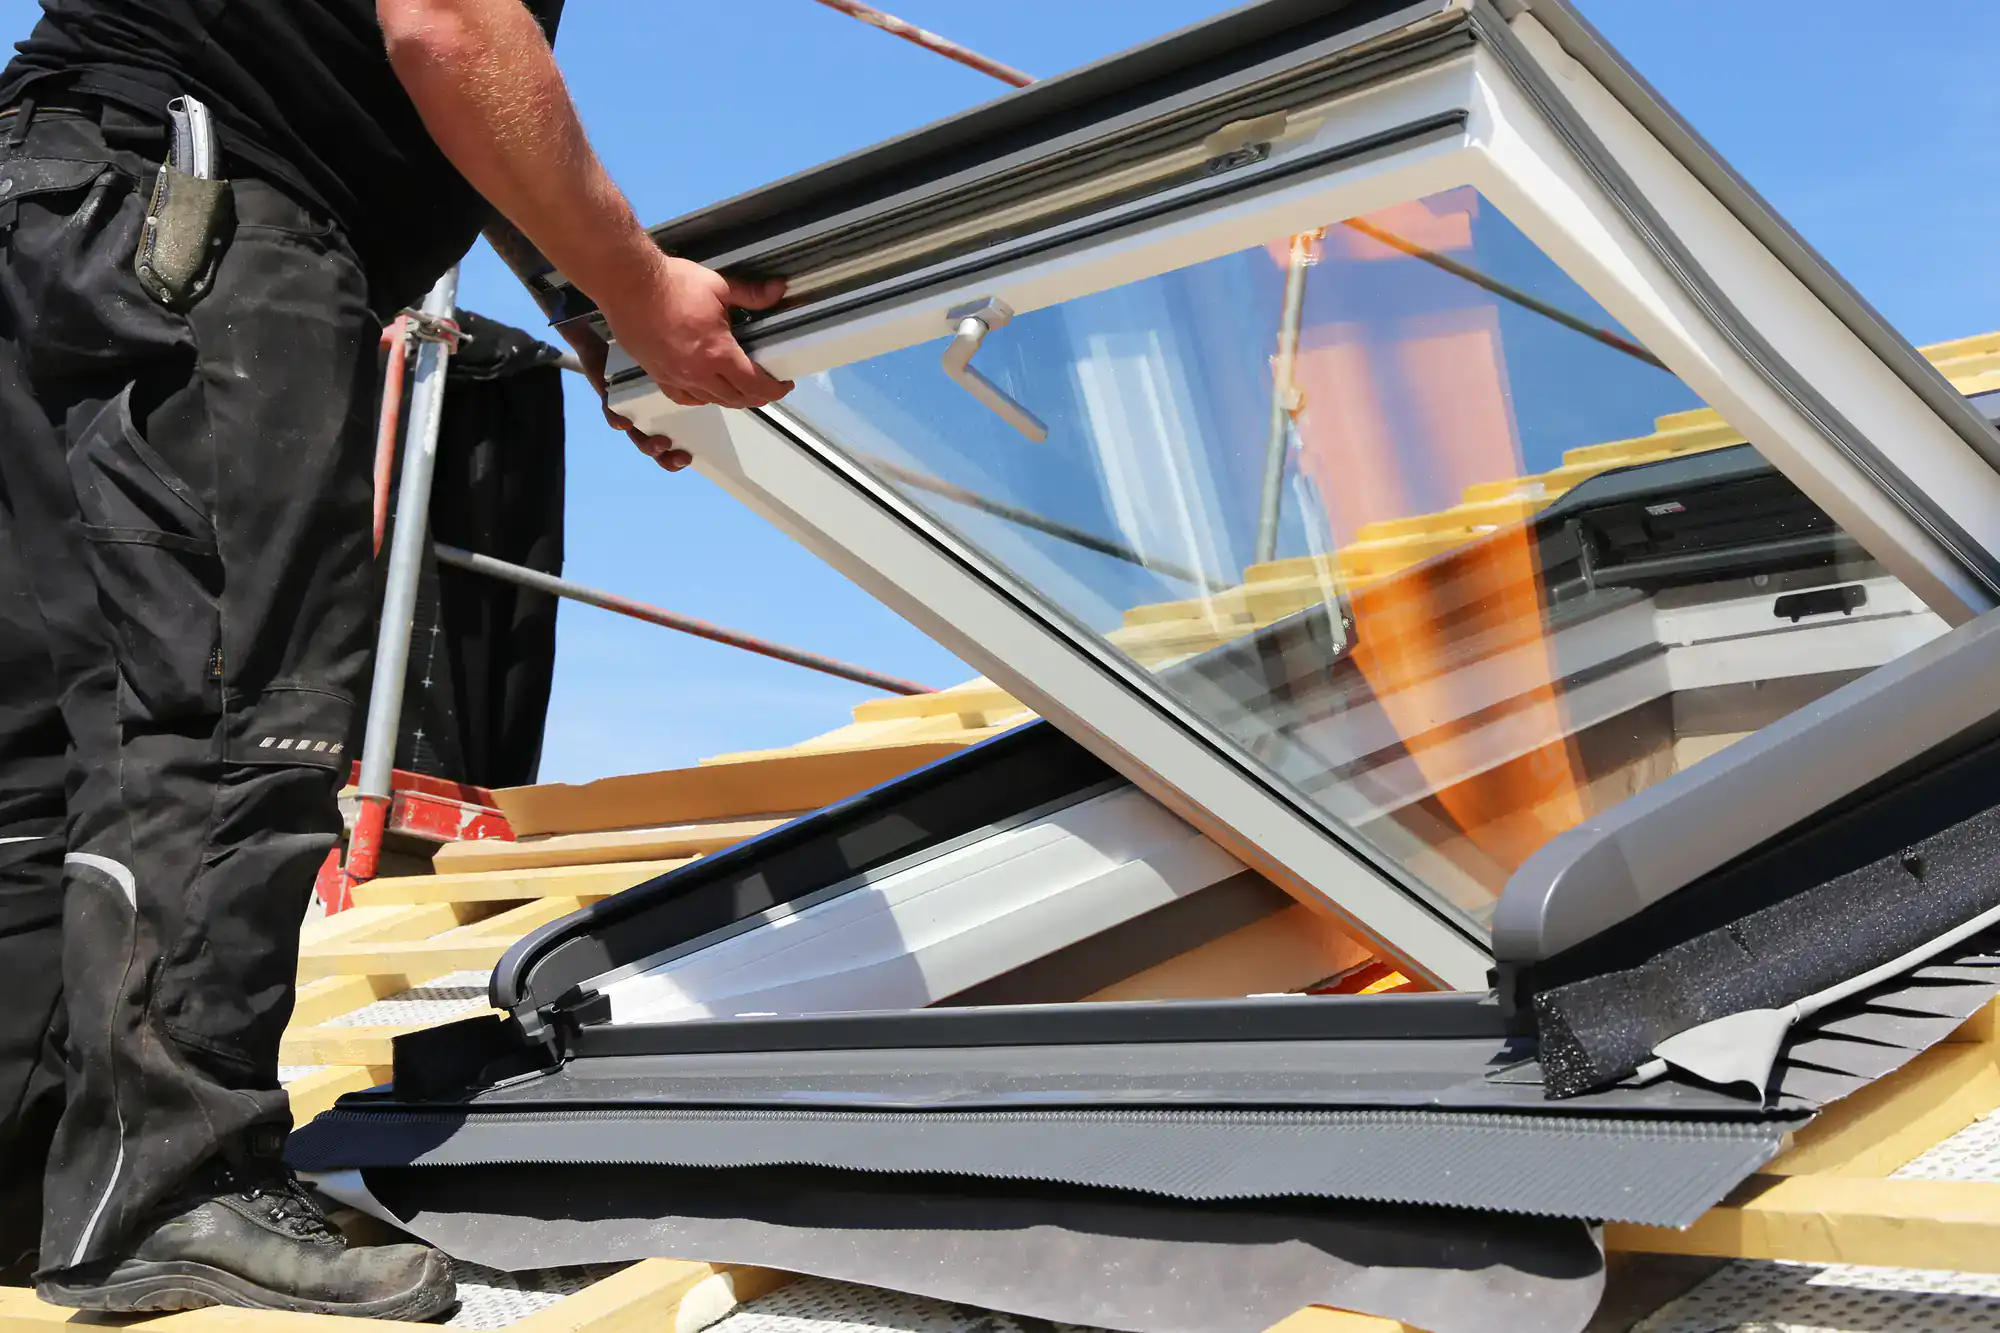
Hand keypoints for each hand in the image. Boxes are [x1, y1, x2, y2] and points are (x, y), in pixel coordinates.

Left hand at [557, 320, 692, 471]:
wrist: (601, 347)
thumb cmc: (640, 359)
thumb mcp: (667, 370)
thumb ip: (687, 378)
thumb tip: (719, 380)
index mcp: (660, 416)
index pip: (672, 442)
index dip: (679, 457)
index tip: (692, 458)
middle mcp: (644, 419)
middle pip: (656, 447)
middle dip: (668, 458)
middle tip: (683, 457)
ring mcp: (627, 411)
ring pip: (637, 437)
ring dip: (650, 446)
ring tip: (662, 443)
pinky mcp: (609, 400)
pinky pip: (612, 413)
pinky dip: (617, 420)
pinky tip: (625, 424)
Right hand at [601, 254, 793, 410]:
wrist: (628, 284)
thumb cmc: (673, 284)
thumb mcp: (719, 286)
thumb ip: (751, 295)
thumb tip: (777, 290)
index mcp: (718, 354)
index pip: (754, 385)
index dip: (774, 389)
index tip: (784, 385)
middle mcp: (697, 374)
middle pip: (735, 398)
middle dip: (756, 396)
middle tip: (766, 386)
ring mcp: (674, 377)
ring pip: (710, 401)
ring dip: (730, 398)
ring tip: (740, 387)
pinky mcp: (655, 374)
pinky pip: (683, 398)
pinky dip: (700, 398)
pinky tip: (705, 391)